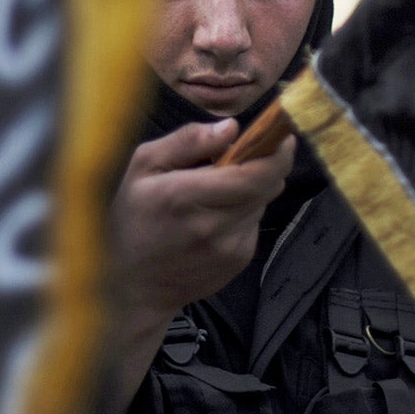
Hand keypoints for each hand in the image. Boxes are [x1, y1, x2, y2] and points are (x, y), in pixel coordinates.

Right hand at [105, 118, 294, 403]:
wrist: (134, 286)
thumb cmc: (134, 217)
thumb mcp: (143, 165)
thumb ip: (187, 140)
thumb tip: (232, 128)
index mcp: (184, 196)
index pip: (253, 175)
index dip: (277, 153)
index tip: (280, 135)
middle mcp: (212, 226)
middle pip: (267, 186)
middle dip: (267, 163)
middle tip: (249, 151)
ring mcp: (229, 248)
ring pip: (263, 202)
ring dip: (252, 188)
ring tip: (219, 189)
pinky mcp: (238, 261)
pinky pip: (254, 222)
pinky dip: (244, 210)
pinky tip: (216, 215)